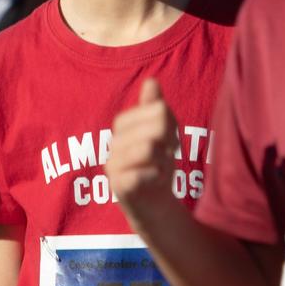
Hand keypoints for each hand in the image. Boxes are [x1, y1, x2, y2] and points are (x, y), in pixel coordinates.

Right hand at [107, 80, 180, 212]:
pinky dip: (155, 178)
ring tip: (158, 169)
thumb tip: (151, 82)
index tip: (169, 140)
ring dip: (163, 161)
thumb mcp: (163, 132)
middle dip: (169, 143)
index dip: (172, 124)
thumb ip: (155, 107)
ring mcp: (112, 165)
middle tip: (165, 157)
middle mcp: (113, 143)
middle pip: (157, 126)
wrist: (156, 204)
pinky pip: (140, 174)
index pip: (160, 110)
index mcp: (122, 125)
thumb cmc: (158, 163)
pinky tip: (153, 182)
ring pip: (149, 148)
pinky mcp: (117, 187)